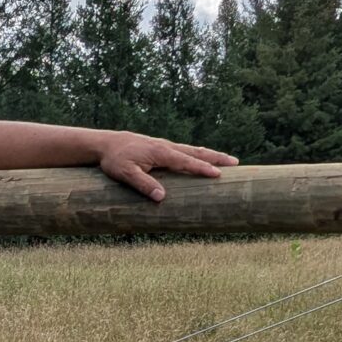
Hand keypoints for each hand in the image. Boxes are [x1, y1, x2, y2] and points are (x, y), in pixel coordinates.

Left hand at [98, 134, 237, 201]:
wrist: (106, 143)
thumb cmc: (115, 160)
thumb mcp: (125, 174)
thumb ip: (143, 184)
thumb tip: (162, 197)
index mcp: (161, 153)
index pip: (186, 162)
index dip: (202, 169)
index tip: (218, 174)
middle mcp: (167, 147)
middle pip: (196, 152)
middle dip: (216, 157)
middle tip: (235, 163)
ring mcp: (165, 146)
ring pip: (192, 150)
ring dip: (210, 154)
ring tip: (227, 160)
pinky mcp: (161, 147)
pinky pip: (185, 150)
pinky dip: (198, 153)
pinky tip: (202, 158)